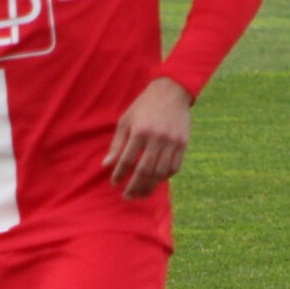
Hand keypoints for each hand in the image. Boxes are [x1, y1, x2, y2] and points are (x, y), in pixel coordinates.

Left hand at [104, 76, 191, 199]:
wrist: (172, 92)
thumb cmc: (144, 106)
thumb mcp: (126, 120)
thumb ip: (117, 144)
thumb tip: (106, 165)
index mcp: (140, 131)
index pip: (127, 159)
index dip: (120, 174)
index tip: (114, 183)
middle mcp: (157, 138)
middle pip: (144, 170)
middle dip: (134, 187)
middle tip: (127, 196)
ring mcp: (172, 142)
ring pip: (160, 173)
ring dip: (150, 187)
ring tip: (141, 194)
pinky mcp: (183, 144)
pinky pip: (174, 168)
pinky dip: (164, 178)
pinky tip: (156, 181)